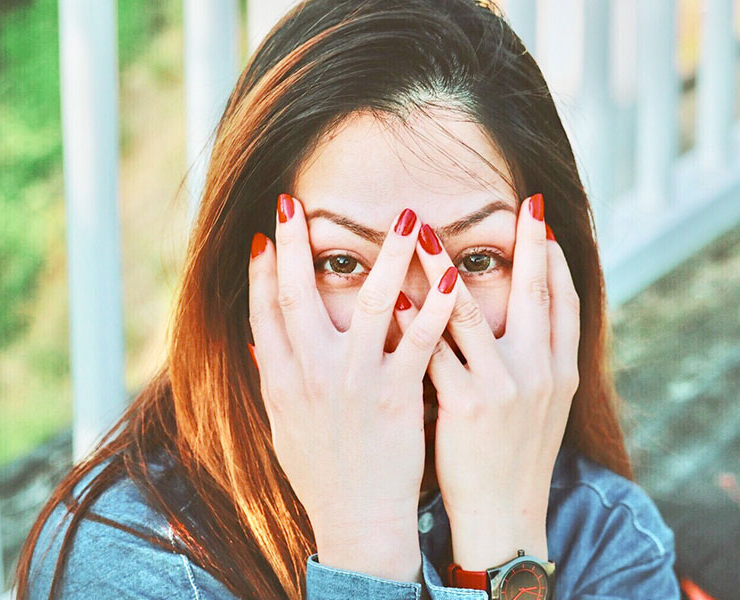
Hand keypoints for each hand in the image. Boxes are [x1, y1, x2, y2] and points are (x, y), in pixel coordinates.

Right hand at [247, 194, 459, 581]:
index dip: (261, 268)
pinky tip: (450, 274)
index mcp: (280, 379)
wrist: (356, 521)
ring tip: (403, 218)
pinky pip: (419, 340)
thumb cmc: (320, 473)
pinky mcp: (397, 395)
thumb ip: (271, 379)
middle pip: (298, 295)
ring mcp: (355, 381)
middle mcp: (312, 373)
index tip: (265, 232)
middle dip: (294, 244)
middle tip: (296, 203)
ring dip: (386, 255)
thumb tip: (259, 340)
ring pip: (370, 303)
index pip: (263, 310)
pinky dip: (434, 305)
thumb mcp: (282, 426)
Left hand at [393, 193, 579, 568]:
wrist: (504, 516)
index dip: (554, 256)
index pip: (564, 299)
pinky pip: (434, 351)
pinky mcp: (468, 405)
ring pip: (469, 312)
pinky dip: (413, 320)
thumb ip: (533, 359)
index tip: (538, 220)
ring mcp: (505, 388)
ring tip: (420, 232)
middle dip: (526, 244)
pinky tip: (392, 294)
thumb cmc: (515, 456)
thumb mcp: (541, 406)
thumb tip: (520, 317)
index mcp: (561, 370)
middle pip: (534, 292)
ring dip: (443, 267)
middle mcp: (541, 372)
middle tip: (516, 203)